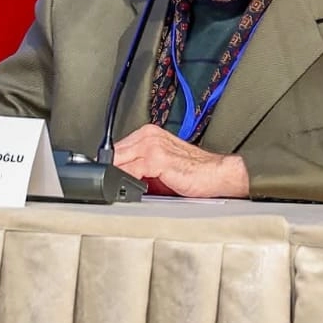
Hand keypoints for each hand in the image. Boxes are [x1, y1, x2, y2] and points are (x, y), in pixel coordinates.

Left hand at [112, 124, 248, 197]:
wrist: (218, 174)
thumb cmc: (195, 171)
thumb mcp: (161, 165)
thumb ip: (140, 166)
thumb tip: (119, 177)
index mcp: (148, 134)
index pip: (117, 148)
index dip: (110, 164)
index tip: (104, 175)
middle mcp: (148, 136)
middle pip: (114, 153)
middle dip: (110, 170)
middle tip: (107, 183)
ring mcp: (152, 146)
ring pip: (120, 161)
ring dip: (116, 176)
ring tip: (116, 187)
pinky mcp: (157, 159)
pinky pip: (131, 171)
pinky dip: (126, 181)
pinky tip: (129, 187)